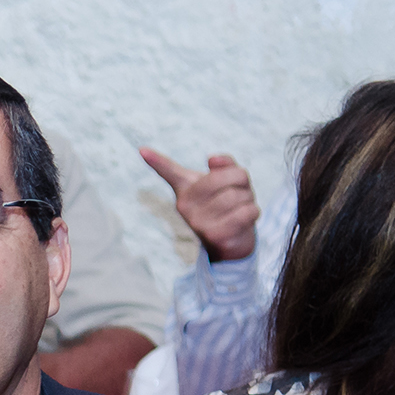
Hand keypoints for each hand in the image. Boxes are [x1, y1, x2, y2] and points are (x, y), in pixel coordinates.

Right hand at [140, 149, 259, 262]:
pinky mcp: (214, 235)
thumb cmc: (227, 207)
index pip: (169, 171)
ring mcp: (197, 222)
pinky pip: (246, 211)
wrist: (230, 245)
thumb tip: (211, 159)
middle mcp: (185, 205)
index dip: (156, 160)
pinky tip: (243, 221)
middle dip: (243, 182)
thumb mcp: (225, 183)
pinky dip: (253, 213)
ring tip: (238, 209)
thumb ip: (224, 165)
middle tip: (238, 193)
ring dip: (248, 200)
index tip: (141, 150)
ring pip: (241, 195)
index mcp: (186, 190)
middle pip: (230, 176)